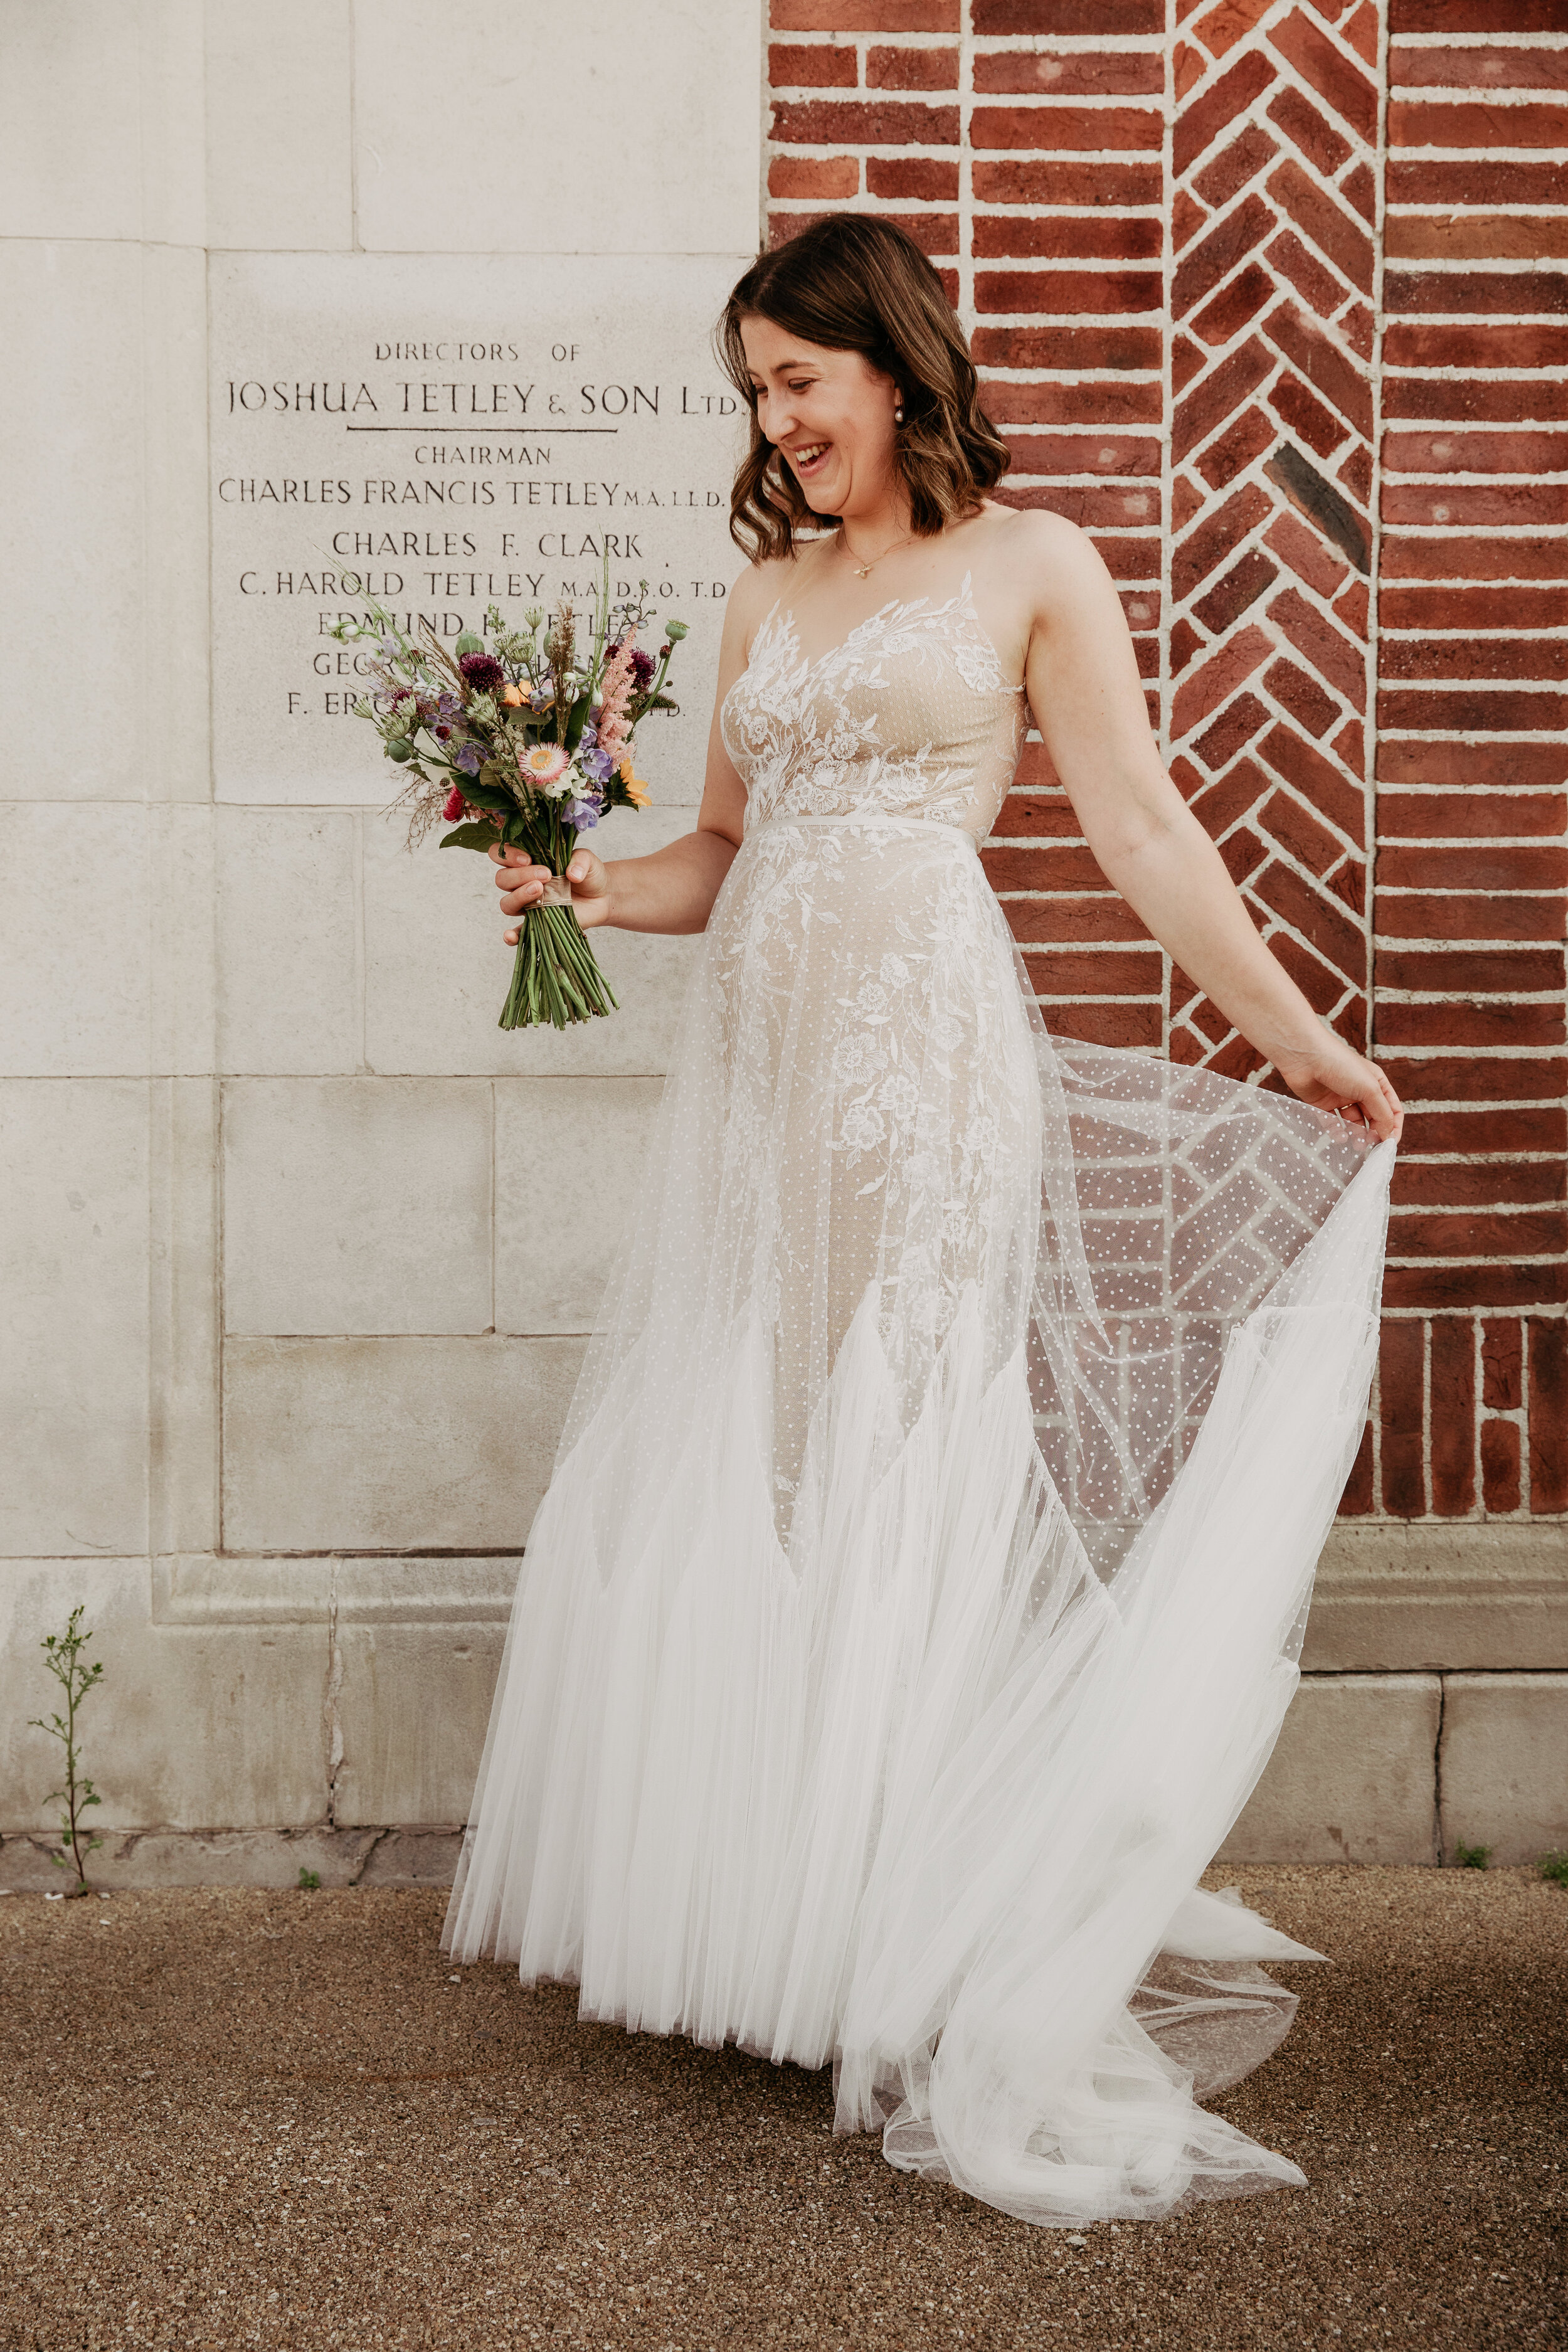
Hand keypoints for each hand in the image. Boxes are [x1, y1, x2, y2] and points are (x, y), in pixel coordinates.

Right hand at [489, 841, 611, 942]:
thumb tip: (571, 874)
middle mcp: (522, 883)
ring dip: (518, 896)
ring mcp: (528, 905)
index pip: (502, 855)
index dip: (507, 855)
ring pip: (506, 903)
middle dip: (520, 875)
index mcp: (528, 862)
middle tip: (546, 875)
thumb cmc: (589, 875)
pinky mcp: (537, 923)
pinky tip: (510, 936)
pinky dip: (512, 936)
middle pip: (502, 879)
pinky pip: (518, 933)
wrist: (602, 897)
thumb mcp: (588, 860)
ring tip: (540, 891)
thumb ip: (580, 860)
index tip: (528, 858)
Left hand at [1272, 1032, 1402, 1142]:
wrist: (1305, 1056)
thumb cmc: (1341, 1065)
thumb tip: (1388, 1135)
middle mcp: (1360, 1090)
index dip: (1393, 1127)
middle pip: (1373, 1118)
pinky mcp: (1321, 1103)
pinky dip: (1336, 1131)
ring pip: (1352, 1122)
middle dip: (1374, 1133)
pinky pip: (1332, 1122)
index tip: (1389, 1144)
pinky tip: (1339, 1137)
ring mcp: (1340, 1097)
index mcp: (1376, 1083)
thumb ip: (1382, 1113)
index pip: (1391, 1110)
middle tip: (1370, 1146)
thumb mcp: (1369, 1089)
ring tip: (1356, 1145)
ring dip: (1356, 1135)